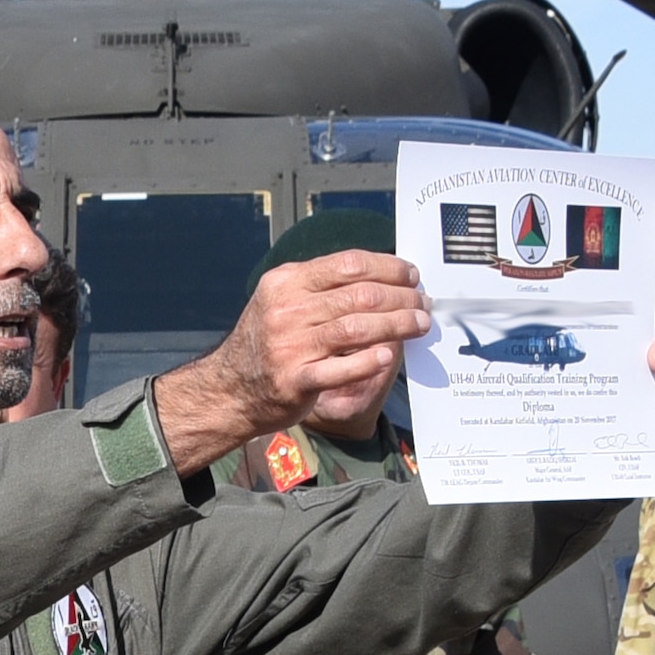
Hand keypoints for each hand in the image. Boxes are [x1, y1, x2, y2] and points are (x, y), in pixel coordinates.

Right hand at [156, 250, 431, 473]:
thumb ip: (321, 286)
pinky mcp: (296, 380)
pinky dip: (369, 361)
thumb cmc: (266, 341)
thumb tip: (379, 275)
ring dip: (397, 324)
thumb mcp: (282, 300)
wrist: (230, 389)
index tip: (411, 275)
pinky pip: (341, 369)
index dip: (387, 267)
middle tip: (424, 304)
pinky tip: (390, 355)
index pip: (348, 264)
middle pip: (359, 295)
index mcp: (286, 282)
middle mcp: (287, 310)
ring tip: (420, 324)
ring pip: (357, 328)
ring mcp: (290, 346)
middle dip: (401, 298)